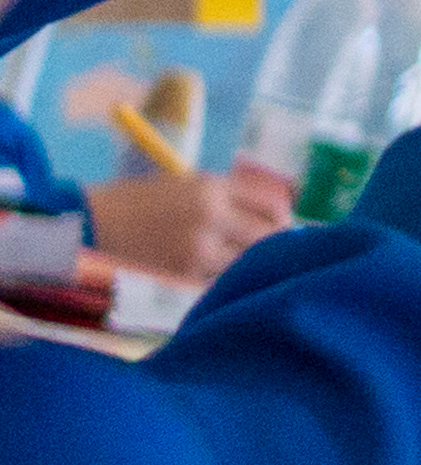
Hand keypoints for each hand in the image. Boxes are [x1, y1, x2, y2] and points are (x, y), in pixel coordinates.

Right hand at [83, 165, 291, 280]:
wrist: (93, 225)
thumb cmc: (144, 201)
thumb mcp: (190, 184)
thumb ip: (232, 194)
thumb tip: (279, 211)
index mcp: (213, 188)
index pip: (274, 203)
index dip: (284, 215)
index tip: (283, 222)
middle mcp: (211, 217)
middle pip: (268, 235)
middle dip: (275, 242)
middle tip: (273, 247)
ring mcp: (197, 250)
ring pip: (248, 262)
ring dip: (251, 263)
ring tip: (244, 262)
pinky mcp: (183, 276)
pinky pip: (220, 280)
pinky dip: (225, 279)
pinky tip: (217, 274)